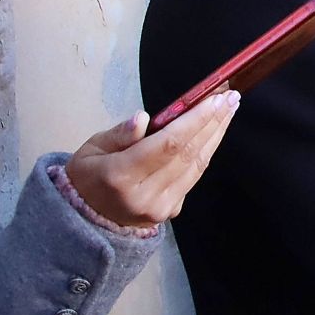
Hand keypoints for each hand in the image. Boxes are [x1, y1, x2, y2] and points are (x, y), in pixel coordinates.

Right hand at [64, 91, 239, 227]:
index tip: (216, 99)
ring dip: (215, 136)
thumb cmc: (88, 174)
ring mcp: (159, 207)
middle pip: (188, 153)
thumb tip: (143, 118)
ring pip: (197, 166)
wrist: (84, 217)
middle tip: (231, 98)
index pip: (168, 144)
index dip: (195, 120)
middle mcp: (144, 195)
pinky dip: (205, 153)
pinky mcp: (169, 212)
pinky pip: (193, 177)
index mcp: (120, 176)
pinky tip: (214, 133)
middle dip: (213, 123)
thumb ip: (120, 134)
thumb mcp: (92, 148)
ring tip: (228, 110)